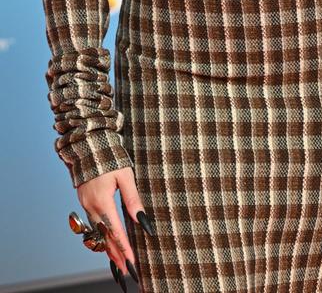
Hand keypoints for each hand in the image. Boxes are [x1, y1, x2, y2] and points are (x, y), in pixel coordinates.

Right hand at [77, 167, 149, 285]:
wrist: (87, 145)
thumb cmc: (109, 156)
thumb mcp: (125, 175)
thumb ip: (133, 198)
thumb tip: (142, 220)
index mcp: (102, 202)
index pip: (115, 232)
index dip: (124, 249)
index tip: (132, 263)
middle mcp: (92, 207)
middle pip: (104, 237)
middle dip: (116, 255)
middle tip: (126, 271)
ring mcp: (86, 205)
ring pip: (97, 233)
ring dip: (107, 248)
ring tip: (118, 262)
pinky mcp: (85, 202)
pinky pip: (93, 225)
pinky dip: (101, 236)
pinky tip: (106, 242)